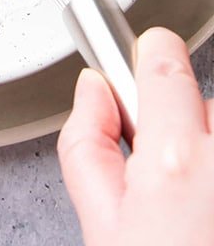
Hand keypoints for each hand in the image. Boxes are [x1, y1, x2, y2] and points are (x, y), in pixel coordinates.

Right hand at [59, 27, 213, 244]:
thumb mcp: (102, 229)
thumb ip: (86, 146)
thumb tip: (93, 92)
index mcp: (178, 160)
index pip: (163, 61)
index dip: (146, 59)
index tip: (144, 60)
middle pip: (208, 106)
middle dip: (191, 131)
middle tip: (176, 184)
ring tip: (205, 214)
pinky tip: (211, 217)